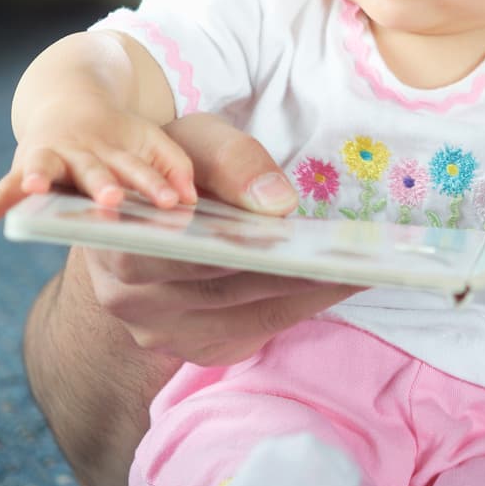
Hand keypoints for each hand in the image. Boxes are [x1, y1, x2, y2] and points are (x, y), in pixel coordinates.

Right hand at [0, 95, 196, 238]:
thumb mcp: (150, 143)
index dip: (155, 185)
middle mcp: (83, 154)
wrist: (73, 104)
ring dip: (40, 177)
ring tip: (36, 187)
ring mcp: (51, 158)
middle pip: (94, 171)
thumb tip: (192, 200)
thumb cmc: (117, 137)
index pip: (139, 170)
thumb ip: (174, 167)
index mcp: (118, 151)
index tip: (173, 203)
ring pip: (45, 166)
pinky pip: (3, 188)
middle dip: (102, 185)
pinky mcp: (24, 167)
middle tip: (113, 199)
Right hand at [81, 112, 359, 364]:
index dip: (254, 254)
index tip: (312, 243)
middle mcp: (132, 301)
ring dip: (309, 295)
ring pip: (248, 318)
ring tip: (363, 266)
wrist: (147, 202)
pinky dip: (299, 306)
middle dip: (298, 275)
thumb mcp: (195, 140)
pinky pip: (255, 331)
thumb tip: (279, 206)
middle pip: (228, 292)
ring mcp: (163, 332)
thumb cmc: (173, 166)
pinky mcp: (197, 345)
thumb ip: (232, 163)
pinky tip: (337, 281)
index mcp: (121, 245)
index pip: (193, 258)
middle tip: (359, 256)